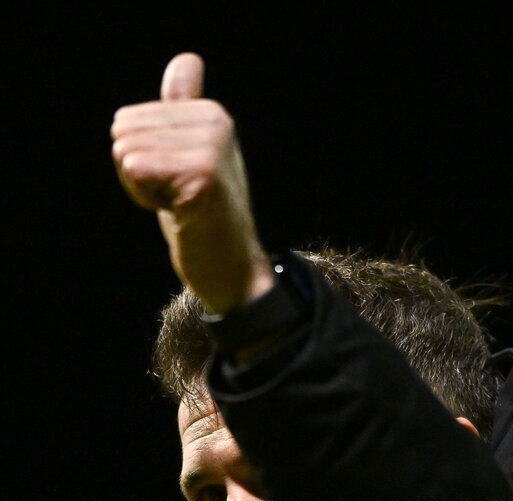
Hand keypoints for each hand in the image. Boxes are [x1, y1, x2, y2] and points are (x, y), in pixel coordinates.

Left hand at [111, 53, 273, 312]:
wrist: (234, 270)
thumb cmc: (206, 219)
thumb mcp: (193, 155)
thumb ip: (185, 109)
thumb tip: (187, 61)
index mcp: (210, 113)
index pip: (127, 119)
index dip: (140, 159)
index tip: (176, 184)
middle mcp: (215, 122)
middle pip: (122, 132)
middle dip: (137, 174)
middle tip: (176, 199)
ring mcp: (210, 149)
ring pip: (126, 152)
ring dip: (143, 190)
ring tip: (180, 206)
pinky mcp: (201, 177)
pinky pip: (135, 170)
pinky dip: (148, 201)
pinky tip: (180, 215)